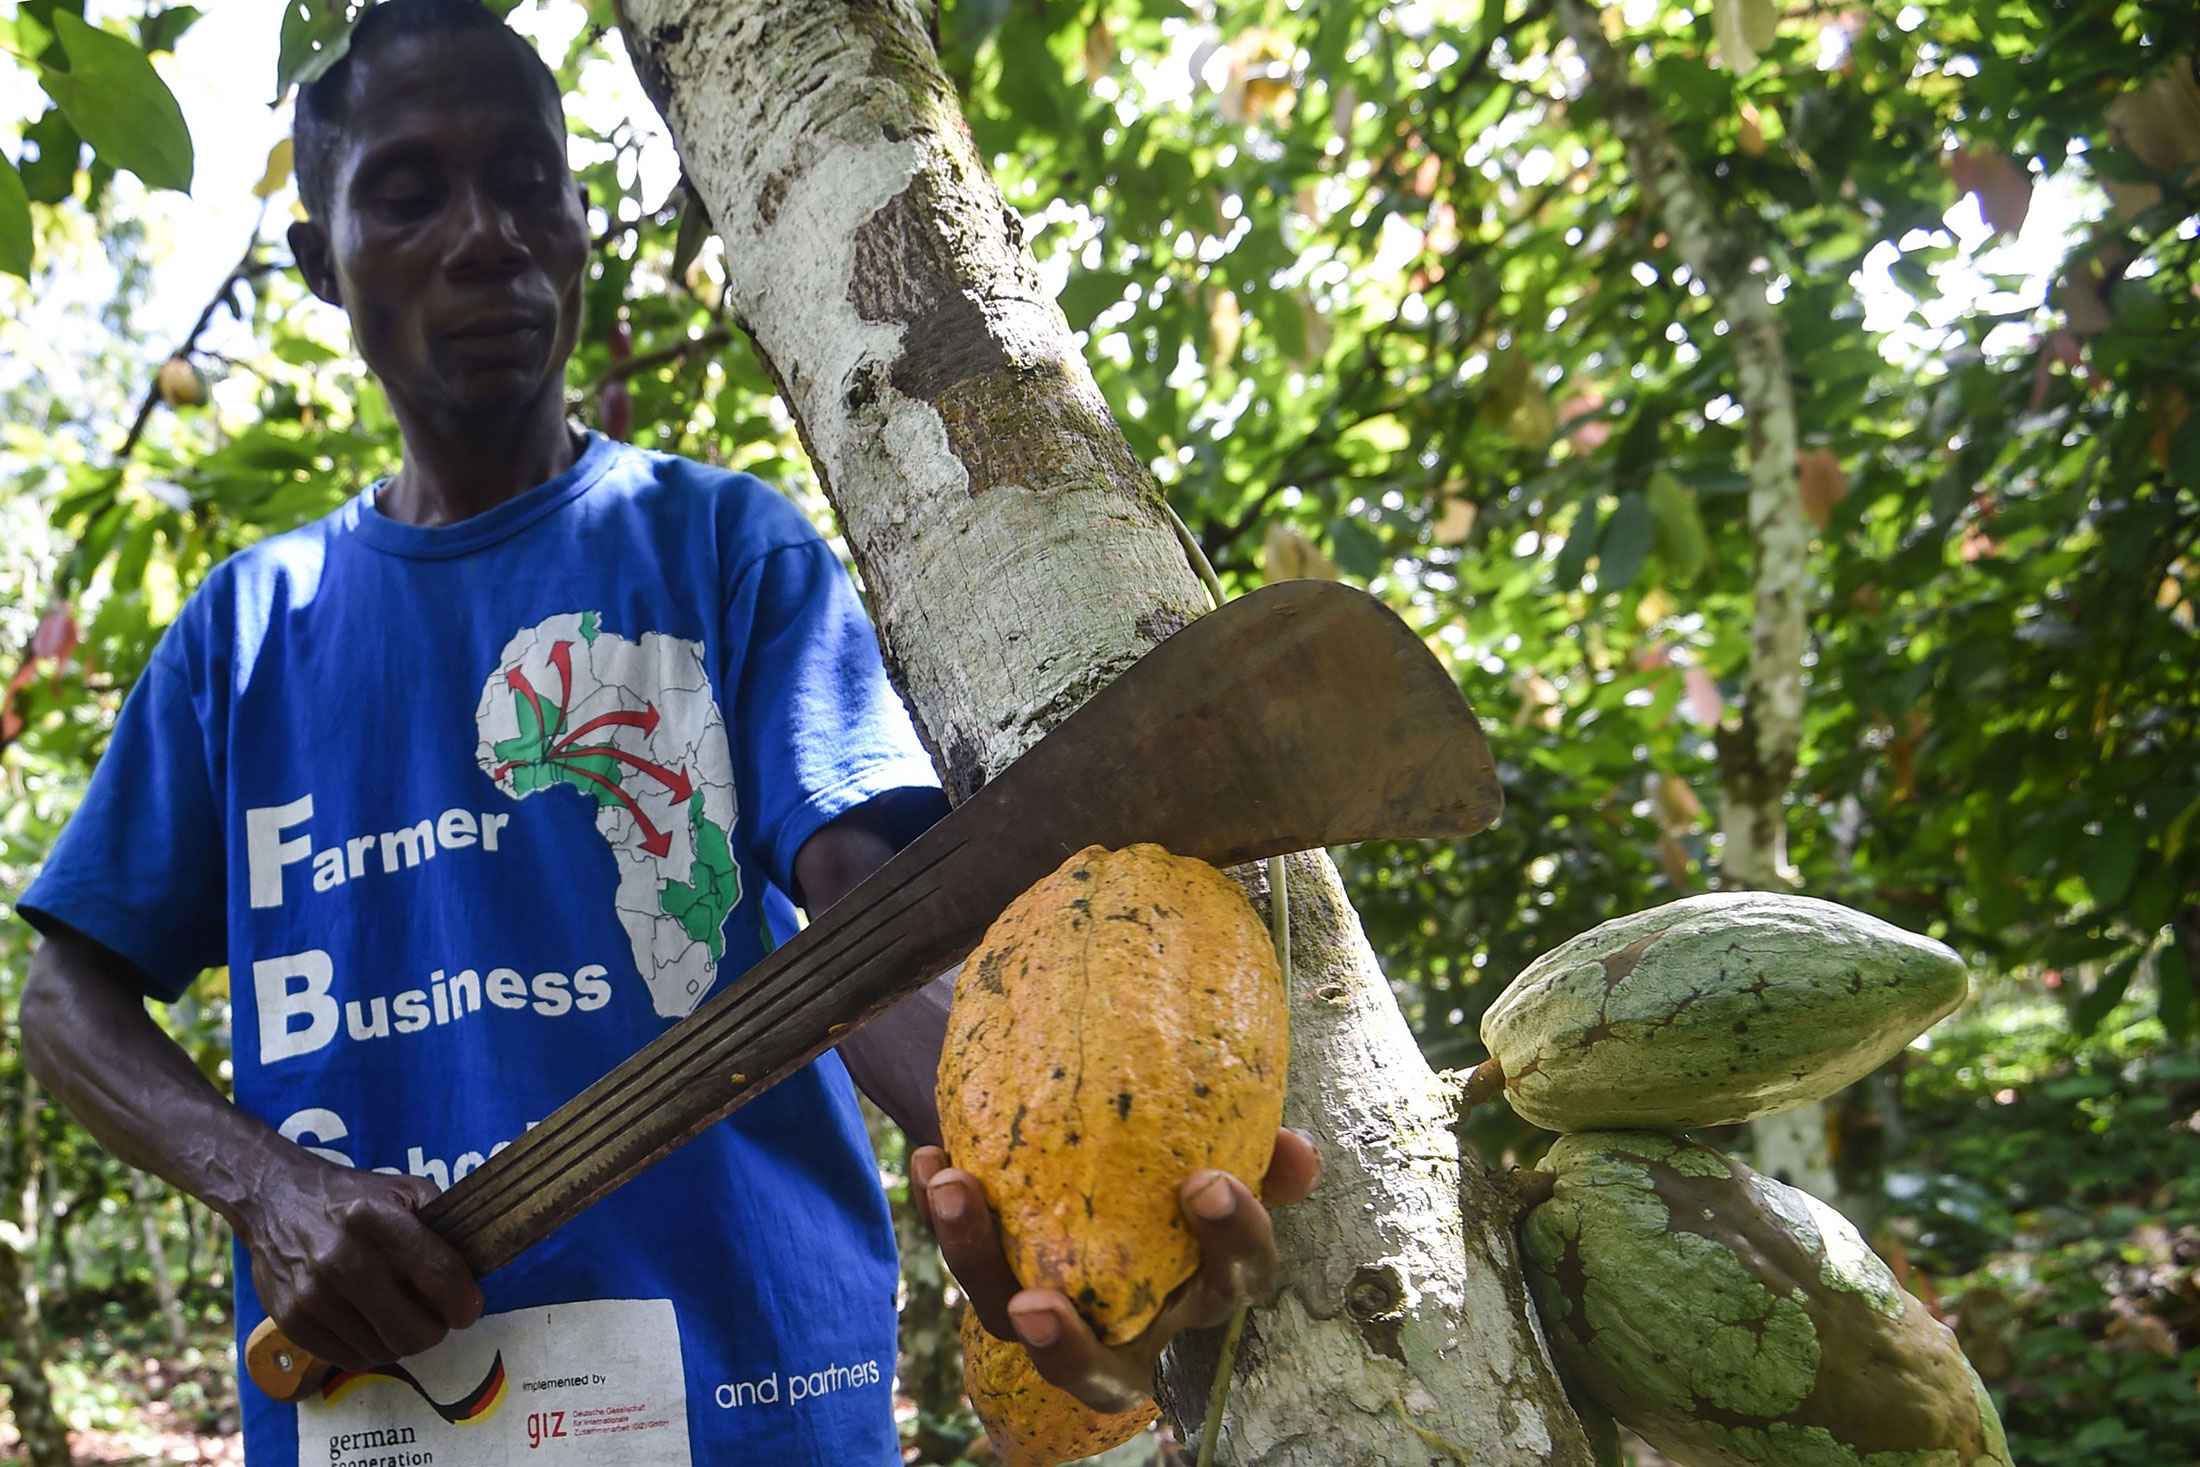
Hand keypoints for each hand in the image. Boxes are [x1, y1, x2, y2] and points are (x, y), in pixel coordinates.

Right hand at [238, 1149, 482, 1372]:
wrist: (275, 1199)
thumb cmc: (351, 1198)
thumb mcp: (403, 1190)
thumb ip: (441, 1225)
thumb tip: (473, 1273)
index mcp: (376, 1219)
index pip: (440, 1276)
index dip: (465, 1302)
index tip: (468, 1306)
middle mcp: (341, 1258)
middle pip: (414, 1331)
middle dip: (436, 1329)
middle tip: (435, 1316)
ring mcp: (311, 1294)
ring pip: (384, 1351)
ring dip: (402, 1341)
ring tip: (399, 1314)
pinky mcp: (291, 1321)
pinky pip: (350, 1359)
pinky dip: (370, 1348)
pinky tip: (370, 1323)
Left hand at [910, 1128, 1320, 1412]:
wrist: (1113, 1171)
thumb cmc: (1185, 1177)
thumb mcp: (1231, 1164)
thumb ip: (1263, 1159)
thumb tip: (1300, 1151)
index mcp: (1202, 1287)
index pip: (1234, 1279)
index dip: (1229, 1240)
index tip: (1206, 1184)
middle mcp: (1130, 1326)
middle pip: (1099, 1372)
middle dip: (1064, 1350)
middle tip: (1034, 1306)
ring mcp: (1058, 1314)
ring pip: (1008, 1318)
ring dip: (976, 1258)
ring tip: (955, 1188)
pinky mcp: (1000, 1280)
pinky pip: (967, 1257)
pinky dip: (944, 1212)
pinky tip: (932, 1158)